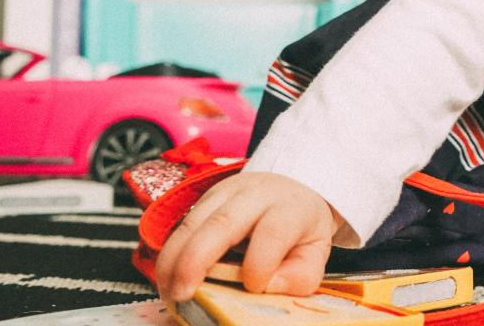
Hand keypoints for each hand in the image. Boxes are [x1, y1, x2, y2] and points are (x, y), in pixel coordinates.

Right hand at [154, 171, 340, 302]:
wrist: (290, 190)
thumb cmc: (299, 228)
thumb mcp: (315, 251)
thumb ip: (301, 275)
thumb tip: (268, 286)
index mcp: (289, 207)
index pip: (273, 232)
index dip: (260, 264)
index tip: (253, 287)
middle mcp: (255, 194)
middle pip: (222, 222)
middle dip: (196, 261)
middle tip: (183, 295)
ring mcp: (225, 192)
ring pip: (192, 222)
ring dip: (173, 260)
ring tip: (169, 293)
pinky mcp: (204, 199)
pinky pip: (181, 226)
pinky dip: (170, 255)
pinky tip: (168, 279)